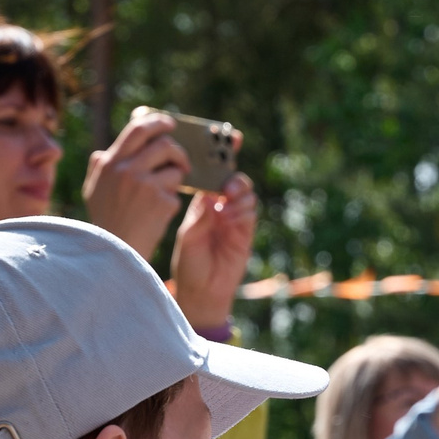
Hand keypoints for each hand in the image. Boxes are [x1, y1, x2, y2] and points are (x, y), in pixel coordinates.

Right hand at [83, 107, 189, 256]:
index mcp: (109, 163)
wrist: (113, 255)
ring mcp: (145, 185)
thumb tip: (103, 152)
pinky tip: (159, 215)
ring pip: (174, 169)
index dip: (157, 122)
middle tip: (182, 161)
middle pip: (164, 144)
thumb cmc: (105, 223)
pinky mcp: (161, 202)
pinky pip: (176, 193)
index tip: (169, 124)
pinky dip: (171, 202)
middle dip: (178, 151)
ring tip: (167, 192)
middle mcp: (126, 170)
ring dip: (176, 179)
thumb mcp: (93, 191)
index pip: (137, 129)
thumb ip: (99, 168)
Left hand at [169, 170, 256, 333]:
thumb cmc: (189, 263)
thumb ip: (200, 217)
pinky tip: (230, 220)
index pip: (211, 176)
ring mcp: (234, 219)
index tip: (224, 147)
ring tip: (226, 208)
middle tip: (227, 187)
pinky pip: (250, 213)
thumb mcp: (188, 237)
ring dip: (238, 197)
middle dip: (233, 178)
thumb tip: (212, 197)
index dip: (219, 161)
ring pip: (246, 194)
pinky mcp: (245, 232)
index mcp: (202, 203)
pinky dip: (242, 212)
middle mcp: (220, 207)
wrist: (202, 291)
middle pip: (233, 180)